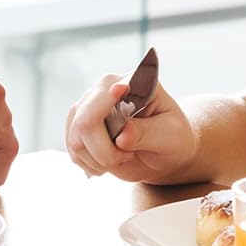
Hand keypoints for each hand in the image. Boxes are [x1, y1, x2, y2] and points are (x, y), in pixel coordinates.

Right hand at [65, 65, 198, 183]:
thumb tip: (123, 135)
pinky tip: (108, 161)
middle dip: (105, 151)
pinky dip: (91, 164)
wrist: (162, 152)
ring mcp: (86, 106)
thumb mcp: (170, 135)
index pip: (114, 88)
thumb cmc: (172, 138)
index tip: (120, 90)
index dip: (110, 93)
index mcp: (133, 81)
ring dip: (99, 160)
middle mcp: (104, 88)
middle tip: (128, 156)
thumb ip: (148, 133)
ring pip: (76, 140)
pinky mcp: (77, 126)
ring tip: (122, 157)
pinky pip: (73, 151)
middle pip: (85, 121)